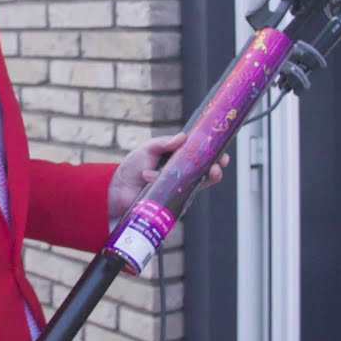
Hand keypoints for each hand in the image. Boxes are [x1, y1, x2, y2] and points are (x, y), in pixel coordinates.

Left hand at [108, 132, 226, 220]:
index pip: (203, 157)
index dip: (216, 156)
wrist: (117, 188)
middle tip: (216, 166)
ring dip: (204, 179)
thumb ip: (164, 143)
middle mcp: (182, 176)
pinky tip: (148, 176)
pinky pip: (179, 197)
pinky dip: (166, 185)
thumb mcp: (147, 149)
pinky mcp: (170, 203)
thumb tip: (183, 136)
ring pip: (198, 186)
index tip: (223, 154)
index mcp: (180, 160)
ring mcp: (178, 190)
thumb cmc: (133, 167)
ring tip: (203, 171)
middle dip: (216, 169)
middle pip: (207, 174)